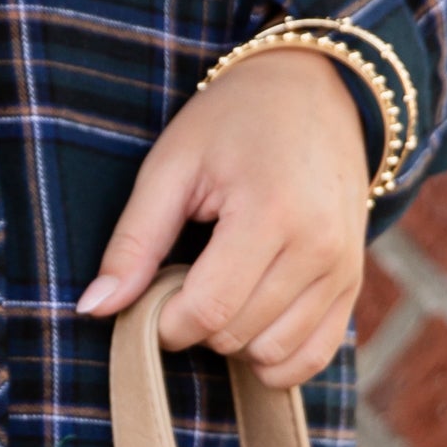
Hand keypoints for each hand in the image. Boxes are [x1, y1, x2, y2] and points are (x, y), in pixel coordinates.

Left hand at [78, 47, 370, 388]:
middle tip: (185, 277)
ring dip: (233, 341)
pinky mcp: (354, 283)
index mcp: (270, 212)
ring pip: (274, 356)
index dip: (164, 322)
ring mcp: (344, 269)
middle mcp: (319, 247)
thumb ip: (134, 241)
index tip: (150, 295)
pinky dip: (275, 357)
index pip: (208, 310)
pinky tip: (251, 320)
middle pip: (237, 336)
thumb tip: (93, 309)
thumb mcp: (171, 166)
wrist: (316, 90)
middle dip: (195, 325)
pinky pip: (314, 356)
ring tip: (219, 289)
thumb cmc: (232, 121)